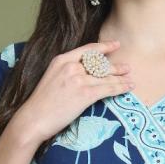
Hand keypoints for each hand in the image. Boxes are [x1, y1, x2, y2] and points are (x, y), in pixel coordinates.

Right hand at [12, 39, 132, 145]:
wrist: (33, 119)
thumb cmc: (40, 104)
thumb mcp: (51, 79)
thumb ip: (66, 73)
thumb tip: (82, 75)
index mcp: (61, 60)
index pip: (88, 50)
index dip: (104, 47)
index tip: (115, 45)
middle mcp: (71, 66)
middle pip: (99, 64)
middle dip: (115, 66)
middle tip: (127, 67)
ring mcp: (78, 79)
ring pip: (106, 77)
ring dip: (121, 78)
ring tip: (131, 79)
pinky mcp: (85, 93)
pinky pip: (107, 88)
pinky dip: (120, 88)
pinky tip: (128, 88)